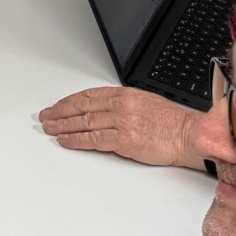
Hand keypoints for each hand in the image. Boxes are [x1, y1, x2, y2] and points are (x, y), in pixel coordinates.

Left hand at [39, 86, 199, 167]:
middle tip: (47, 116)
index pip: (89, 95)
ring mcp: (121, 121)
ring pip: (84, 122)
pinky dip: (76, 140)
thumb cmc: (171, 123)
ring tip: (50, 129)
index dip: (69, 101)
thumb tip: (103, 111)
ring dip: (63, 126)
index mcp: (125, 94)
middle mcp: (120, 105)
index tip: (58, 106)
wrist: (188, 135)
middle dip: (61, 112)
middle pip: (82, 106)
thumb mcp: (145, 103)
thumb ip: (122, 105)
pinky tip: (65, 141)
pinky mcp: (124, 139)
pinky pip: (93, 139)